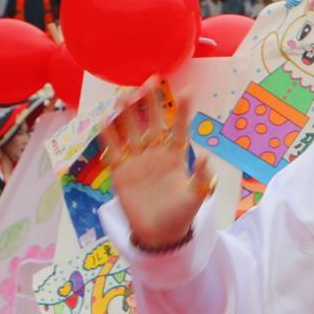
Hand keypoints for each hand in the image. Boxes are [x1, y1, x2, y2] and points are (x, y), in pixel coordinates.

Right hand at [103, 79, 212, 249]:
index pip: (179, 128)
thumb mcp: (196, 197)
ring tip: (125, 94)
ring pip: (131, 130)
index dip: (183, 110)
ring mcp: (136, 159)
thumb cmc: (180, 214)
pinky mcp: (120, 170)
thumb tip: (208, 157)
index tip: (188, 90)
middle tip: (151, 80)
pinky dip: (108, 135)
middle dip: (151, 102)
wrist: (158, 233)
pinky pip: (113, 149)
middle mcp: (155, 152)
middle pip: (152, 122)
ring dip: (127, 113)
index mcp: (175, 155)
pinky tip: (104, 119)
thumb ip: (201, 178)